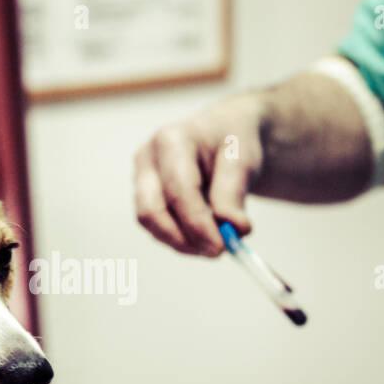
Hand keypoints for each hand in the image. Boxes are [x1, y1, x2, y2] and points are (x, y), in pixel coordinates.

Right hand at [133, 93, 263, 255]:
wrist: (224, 133)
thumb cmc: (232, 141)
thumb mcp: (242, 160)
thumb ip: (234, 194)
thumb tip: (232, 229)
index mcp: (171, 140)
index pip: (178, 192)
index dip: (198, 225)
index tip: (223, 247)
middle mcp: (147, 157)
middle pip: (151, 211)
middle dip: (184, 239)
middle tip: (217, 251)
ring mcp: (141, 177)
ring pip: (151, 224)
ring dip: (183, 242)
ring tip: (216, 240)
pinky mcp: (144, 195)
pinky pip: (156, 227)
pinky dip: (181, 238)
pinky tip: (204, 234)